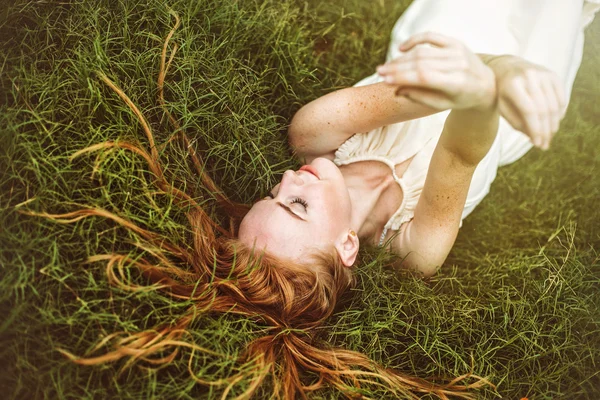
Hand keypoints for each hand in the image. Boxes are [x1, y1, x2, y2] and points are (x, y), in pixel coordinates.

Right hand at [376, 32, 495, 110]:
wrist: (487, 84)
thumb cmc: (462, 98)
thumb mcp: (442, 104)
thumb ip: (420, 97)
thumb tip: (396, 91)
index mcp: (457, 83)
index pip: (424, 77)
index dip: (403, 77)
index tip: (385, 81)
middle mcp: (458, 64)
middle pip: (420, 63)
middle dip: (397, 68)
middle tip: (379, 72)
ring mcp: (457, 51)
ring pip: (422, 52)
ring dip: (402, 59)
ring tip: (387, 66)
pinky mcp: (455, 42)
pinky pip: (431, 37)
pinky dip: (415, 40)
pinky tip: (401, 48)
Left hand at [488, 56, 565, 149]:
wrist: (506, 67)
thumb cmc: (502, 93)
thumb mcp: (502, 108)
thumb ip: (517, 123)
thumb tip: (536, 139)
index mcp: (513, 84)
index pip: (529, 111)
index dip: (535, 129)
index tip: (537, 144)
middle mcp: (530, 76)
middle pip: (543, 109)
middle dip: (545, 130)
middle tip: (544, 144)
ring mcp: (543, 74)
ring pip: (554, 105)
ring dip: (553, 124)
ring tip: (548, 136)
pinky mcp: (553, 75)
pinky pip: (561, 98)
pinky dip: (560, 113)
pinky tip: (554, 122)